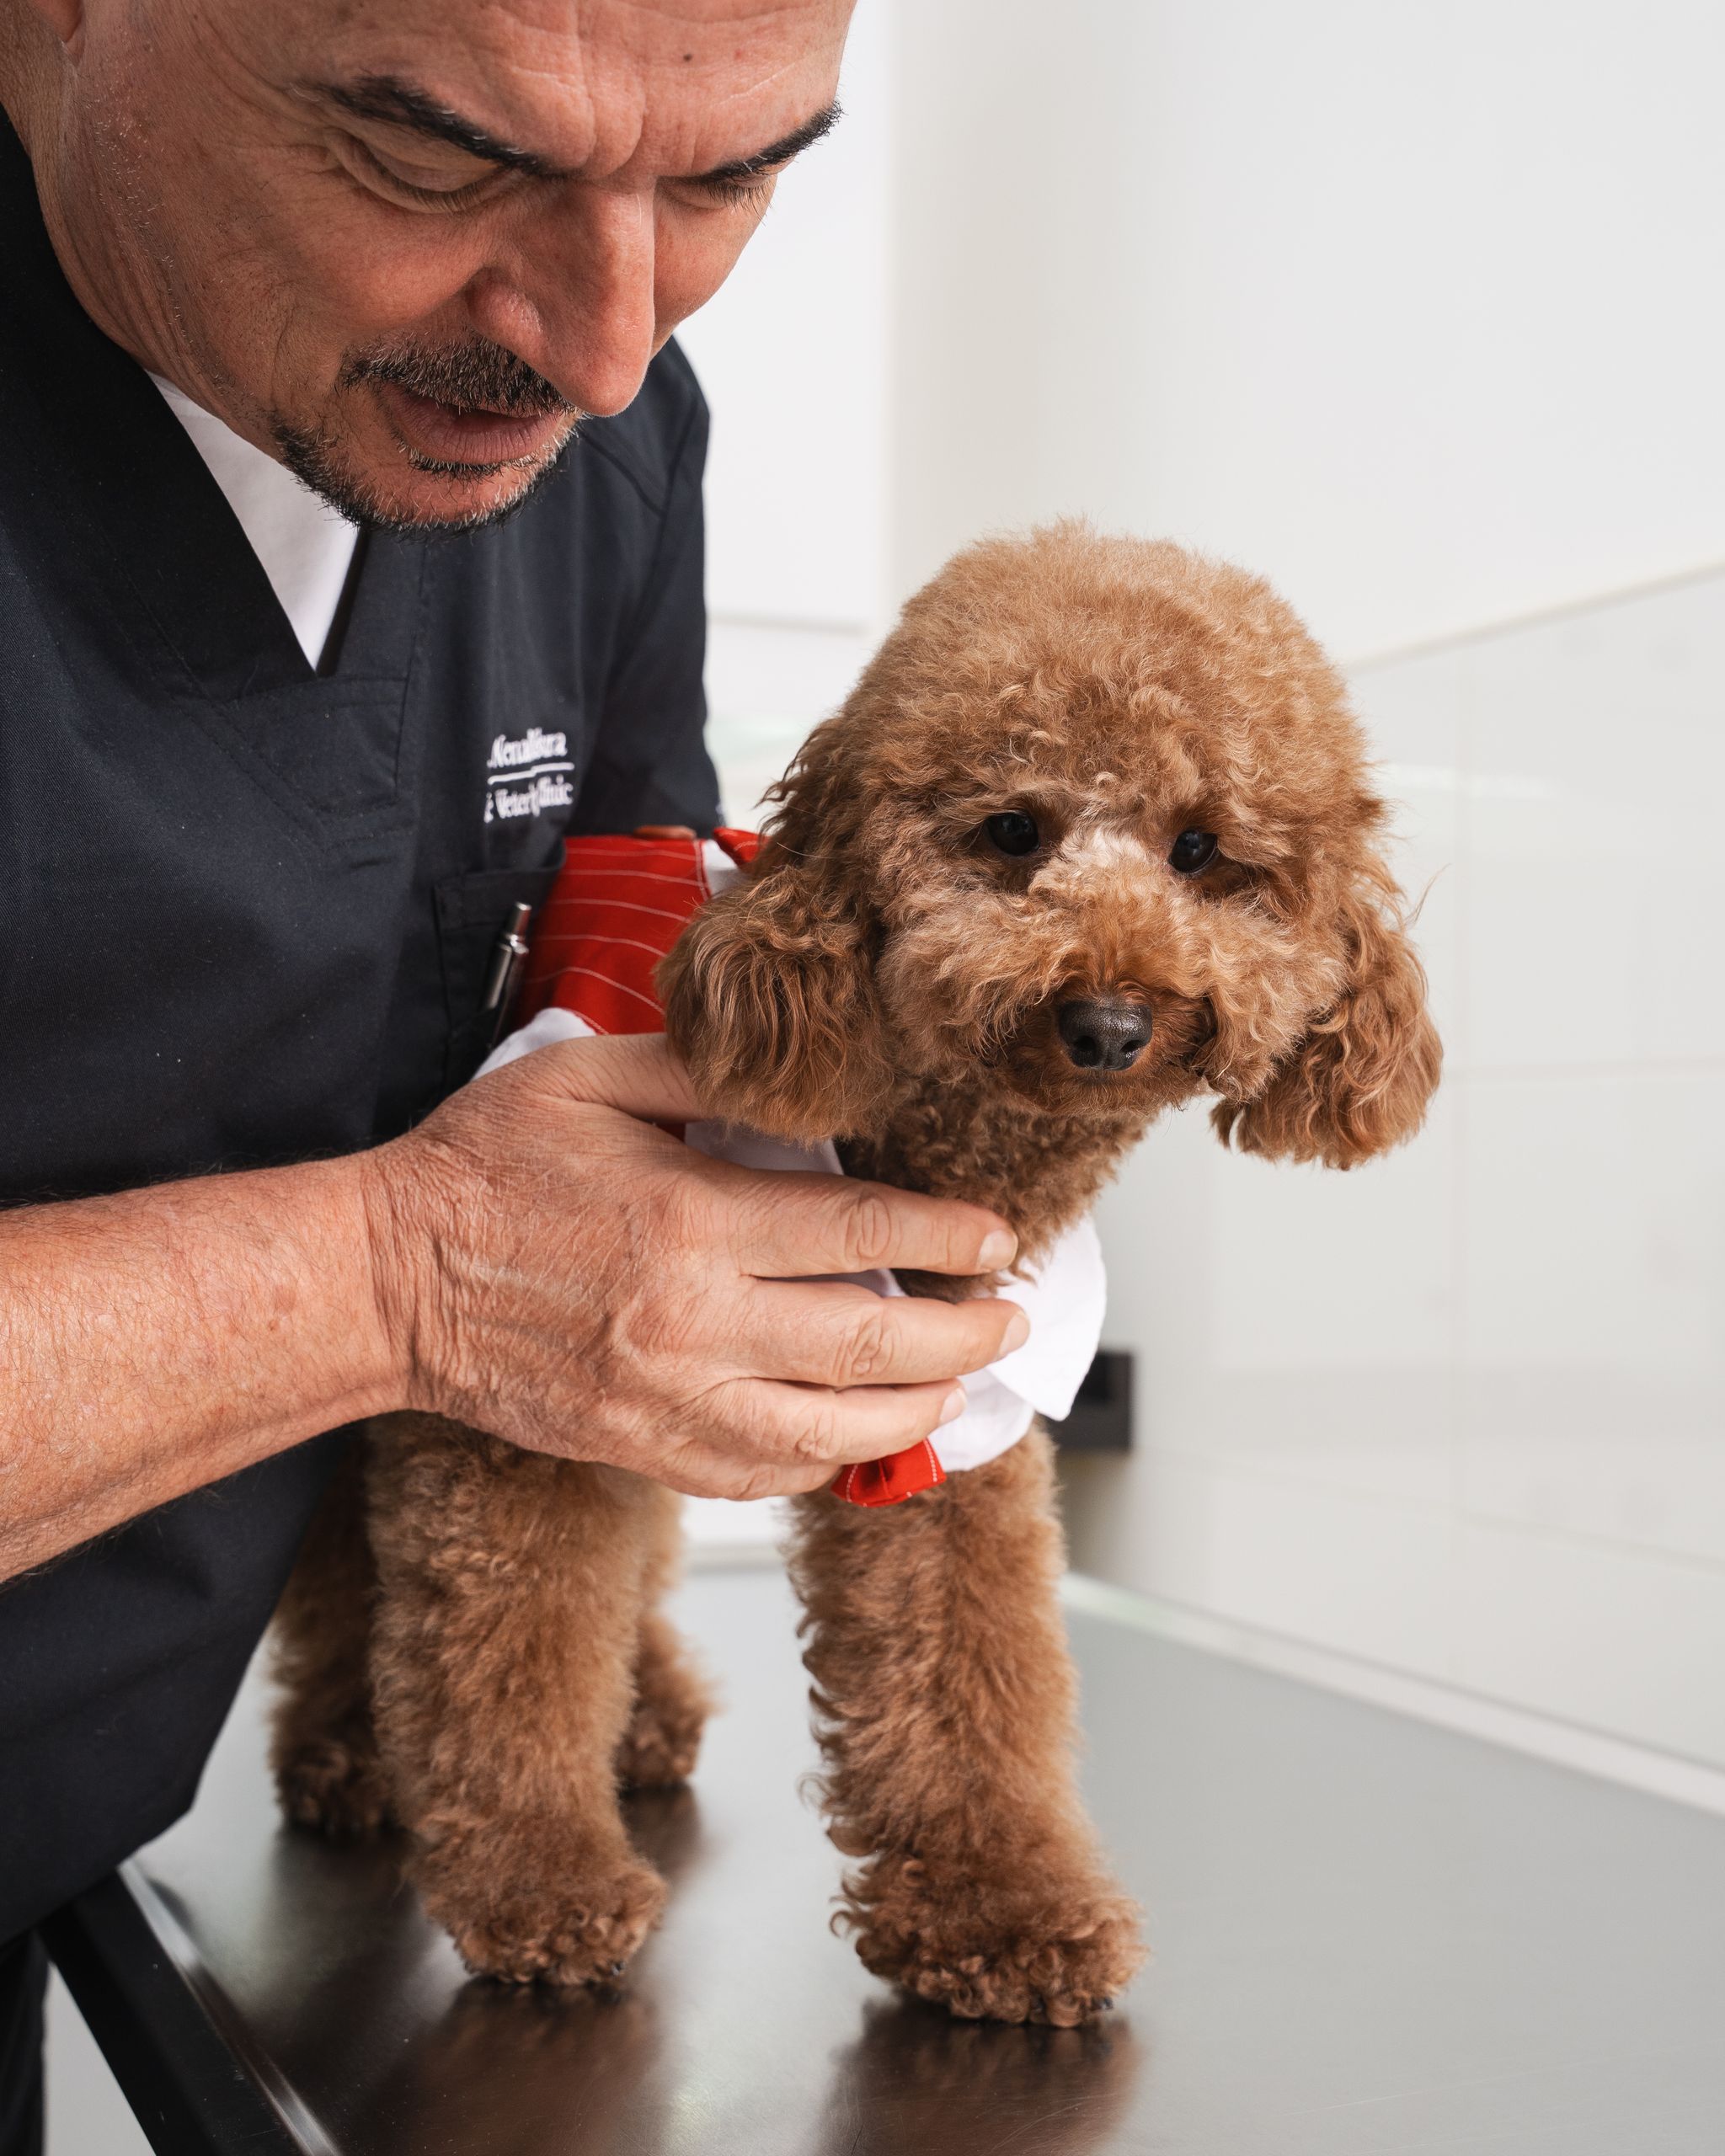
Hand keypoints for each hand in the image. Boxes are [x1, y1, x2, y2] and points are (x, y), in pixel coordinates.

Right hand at [360, 1034, 1024, 1497]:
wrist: (388, 1281)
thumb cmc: (480, 1172)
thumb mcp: (588, 1077)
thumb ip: (702, 1072)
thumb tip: (800, 1079)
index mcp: (690, 1222)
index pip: (860, 1237)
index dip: (947, 1238)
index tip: (997, 1238)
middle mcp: (693, 1324)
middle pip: (872, 1346)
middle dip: (964, 1334)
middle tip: (1009, 1319)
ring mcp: (669, 1401)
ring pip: (831, 1431)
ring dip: (915, 1411)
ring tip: (959, 1384)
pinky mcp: (643, 1448)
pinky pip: (762, 1475)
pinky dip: (828, 1462)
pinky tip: (861, 1436)